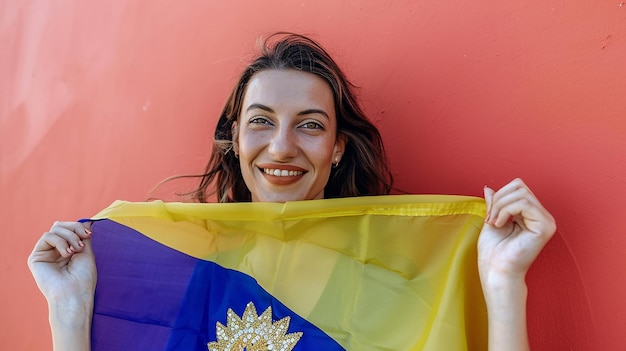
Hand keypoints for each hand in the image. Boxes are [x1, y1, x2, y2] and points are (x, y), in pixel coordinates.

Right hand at [28, 221, 95, 350]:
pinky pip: (47, 237)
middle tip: (82, 241)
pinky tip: (66, 254)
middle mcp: (55, 251)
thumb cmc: (83, 277)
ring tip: (75, 251)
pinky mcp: (36, 257)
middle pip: (60, 225)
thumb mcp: (86, 251)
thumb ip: (82, 235)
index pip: (69, 228)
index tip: (89, 234)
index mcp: (67, 250)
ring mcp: (45, 253)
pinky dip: (60, 241)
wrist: (75, 293)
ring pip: (55, 229)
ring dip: (69, 237)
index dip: (79, 227)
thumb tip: (87, 220)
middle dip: (74, 229)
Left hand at [478, 178, 555, 286]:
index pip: (517, 187)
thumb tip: (488, 188)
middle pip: (520, 187)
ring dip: (500, 206)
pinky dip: (506, 211)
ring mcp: (546, 221)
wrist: (496, 270)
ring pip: (521, 194)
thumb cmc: (493, 251)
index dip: (499, 195)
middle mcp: (542, 216)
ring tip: (494, 223)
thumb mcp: (492, 219)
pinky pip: (524, 204)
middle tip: (490, 219)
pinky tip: (501, 224)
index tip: (489, 215)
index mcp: (531, 214)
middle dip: (499, 200)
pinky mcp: (546, 227)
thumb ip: (494, 203)